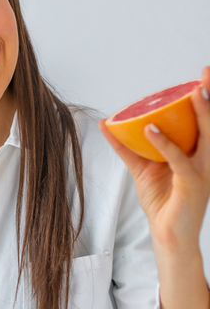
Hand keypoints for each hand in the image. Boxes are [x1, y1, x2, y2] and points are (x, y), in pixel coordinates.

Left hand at [100, 67, 209, 252]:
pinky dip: (164, 143)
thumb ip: (128, 147)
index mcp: (199, 153)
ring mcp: (202, 170)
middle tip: (204, 74)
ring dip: (202, 113)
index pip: (205, 121)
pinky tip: (150, 130)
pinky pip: (179, 159)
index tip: (201, 76)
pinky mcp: (192, 183)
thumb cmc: (162, 200)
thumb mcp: (143, 168)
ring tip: (194, 92)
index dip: (206, 99)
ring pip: (206, 136)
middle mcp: (206, 158)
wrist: (169, 234)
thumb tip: (107, 125)